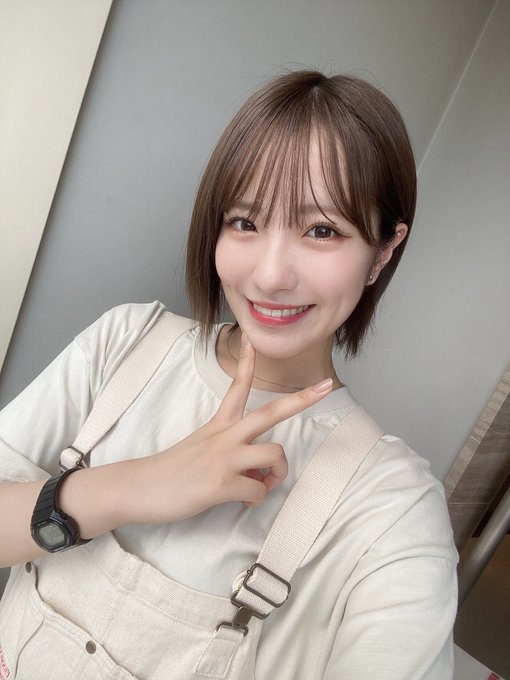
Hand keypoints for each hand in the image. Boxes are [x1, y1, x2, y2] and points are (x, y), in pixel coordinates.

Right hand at [130, 334, 332, 524]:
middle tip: (326, 386)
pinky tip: (241, 502)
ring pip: (275, 454)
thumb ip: (231, 452)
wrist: (137, 487)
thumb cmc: (169, 470)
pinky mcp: (221, 483)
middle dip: (302, 399)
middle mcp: (225, 436)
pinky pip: (259, 491)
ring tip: (261, 484)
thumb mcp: (200, 450)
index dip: (247, 362)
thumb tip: (258, 470)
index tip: (253, 339)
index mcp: (219, 425)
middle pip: (271, 412)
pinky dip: (256, 500)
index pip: (237, 387)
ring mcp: (224, 458)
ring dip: (277, 474)